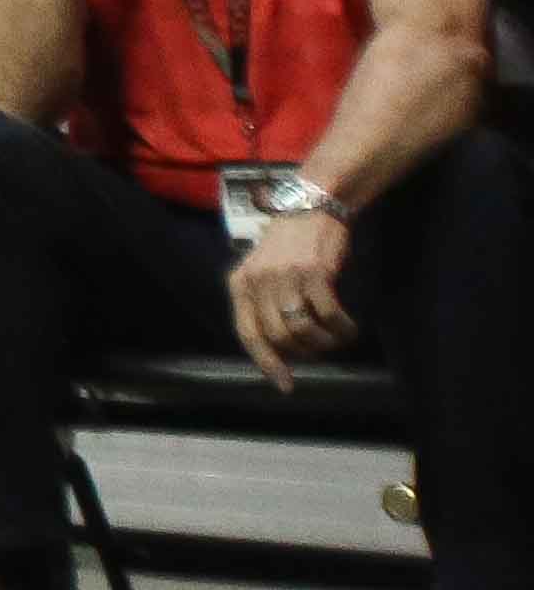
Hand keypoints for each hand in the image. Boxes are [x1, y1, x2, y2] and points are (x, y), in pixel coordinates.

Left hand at [226, 206, 354, 387]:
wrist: (311, 204)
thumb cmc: (289, 244)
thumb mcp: (264, 270)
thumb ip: (264, 302)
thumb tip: (280, 348)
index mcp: (240, 282)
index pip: (247, 332)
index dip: (266, 362)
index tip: (284, 385)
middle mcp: (258, 281)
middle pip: (279, 337)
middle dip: (304, 352)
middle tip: (321, 349)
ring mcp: (286, 277)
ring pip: (303, 330)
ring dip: (325, 343)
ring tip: (337, 338)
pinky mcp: (314, 273)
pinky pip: (329, 316)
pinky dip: (343, 329)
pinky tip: (350, 327)